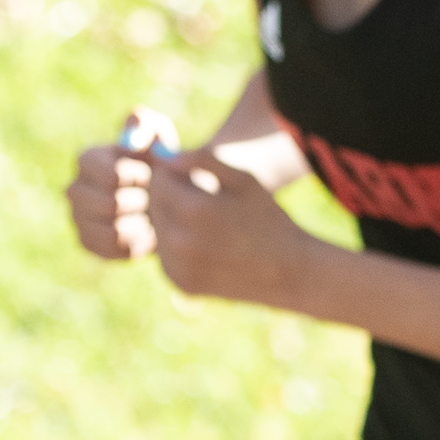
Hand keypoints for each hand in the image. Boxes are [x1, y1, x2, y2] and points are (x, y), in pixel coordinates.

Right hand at [66, 107, 173, 260]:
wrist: (163, 198)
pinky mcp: (85, 241)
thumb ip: (147, 127)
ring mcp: (76, 217)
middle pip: (111, 205)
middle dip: (141, 203)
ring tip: (152, 214)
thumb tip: (130, 137)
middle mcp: (74, 188)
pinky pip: (113, 249)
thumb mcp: (159, 136)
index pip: (112, 175)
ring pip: (113, 230)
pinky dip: (135, 243)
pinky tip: (145, 231)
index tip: (152, 175)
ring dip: (141, 224)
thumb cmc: (159, 162)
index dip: (140, 178)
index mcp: (86, 159)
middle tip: (155, 198)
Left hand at [139, 147, 313, 305]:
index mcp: (194, 209)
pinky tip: (204, 244)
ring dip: (171, 220)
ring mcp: (178, 266)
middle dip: (169, 196)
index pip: (157, 179)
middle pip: (153, 204)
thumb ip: (202, 160)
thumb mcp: (243, 179)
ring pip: (157, 229)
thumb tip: (166, 157)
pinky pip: (164, 254)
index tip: (190, 176)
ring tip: (205, 223)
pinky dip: (176, 245)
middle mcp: (180, 241)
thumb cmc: (267, 218)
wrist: (287, 271)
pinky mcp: (180, 282)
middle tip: (200, 199)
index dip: (170, 172)